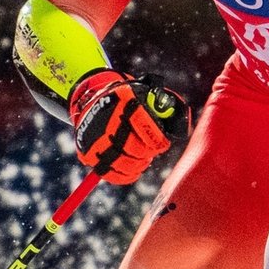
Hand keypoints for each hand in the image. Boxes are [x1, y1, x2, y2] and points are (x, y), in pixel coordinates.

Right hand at [68, 69, 188, 184]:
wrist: (93, 97)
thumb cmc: (129, 99)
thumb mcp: (146, 93)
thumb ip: (166, 106)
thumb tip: (180, 129)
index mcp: (124, 100)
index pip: (145, 126)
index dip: (157, 140)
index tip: (162, 144)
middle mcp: (107, 120)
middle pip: (135, 148)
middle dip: (148, 153)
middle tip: (151, 151)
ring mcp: (96, 138)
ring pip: (125, 163)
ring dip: (139, 165)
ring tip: (142, 158)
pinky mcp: (88, 153)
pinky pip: (111, 174)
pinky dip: (126, 175)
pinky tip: (133, 169)